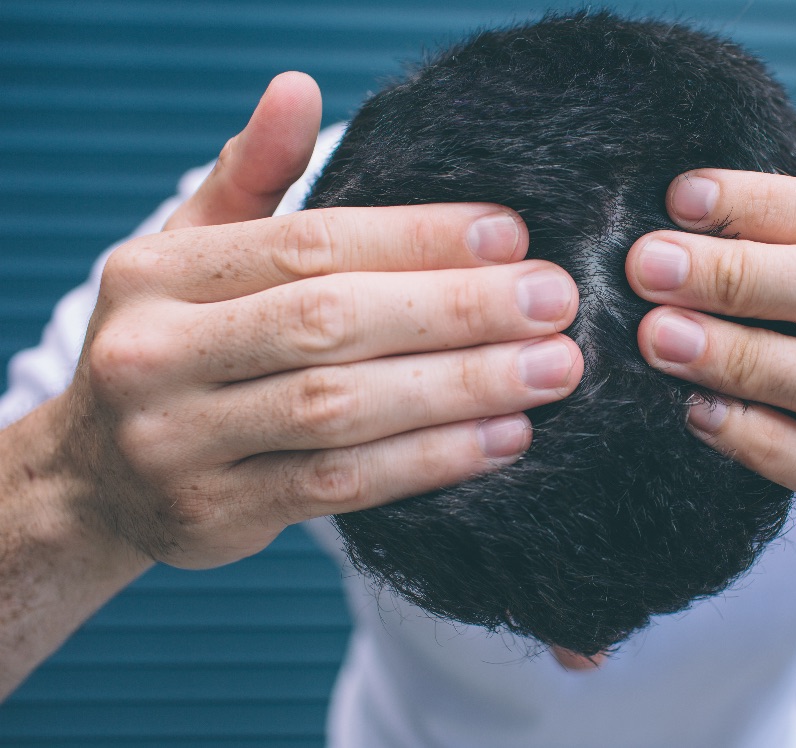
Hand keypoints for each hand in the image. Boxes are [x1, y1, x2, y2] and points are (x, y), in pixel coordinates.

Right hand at [60, 72, 582, 568]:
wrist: (96, 478)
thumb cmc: (176, 344)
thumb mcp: (194, 252)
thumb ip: (255, 177)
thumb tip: (298, 86)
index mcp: (158, 274)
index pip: (309, 245)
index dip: (417, 238)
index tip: (511, 235)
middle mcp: (156, 354)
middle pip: (331, 323)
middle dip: (457, 311)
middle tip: (555, 301)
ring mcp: (179, 443)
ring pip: (342, 411)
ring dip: (462, 389)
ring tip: (552, 370)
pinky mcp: (218, 515)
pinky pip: (342, 488)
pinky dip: (432, 462)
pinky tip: (506, 437)